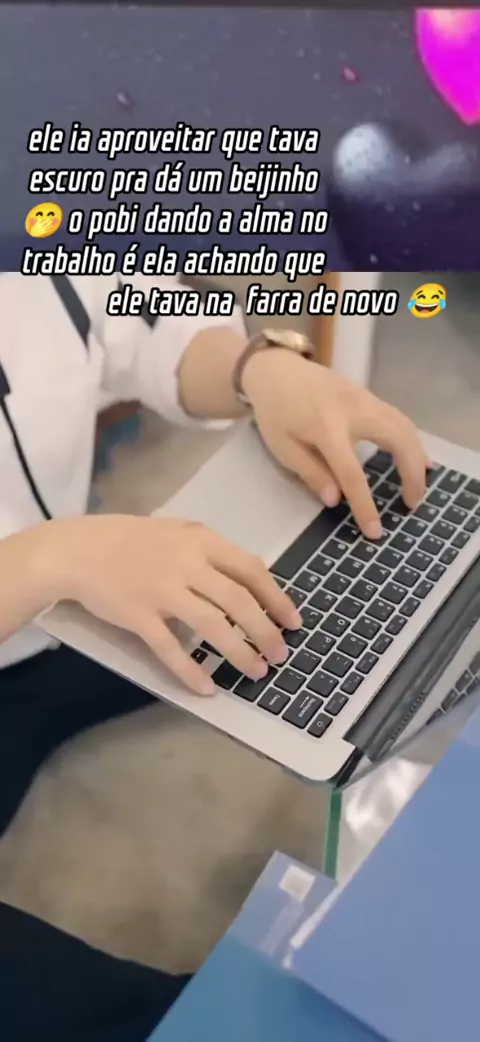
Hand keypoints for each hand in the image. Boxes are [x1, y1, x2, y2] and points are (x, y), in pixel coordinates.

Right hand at [45, 515, 300, 694]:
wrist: (77, 550)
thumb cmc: (128, 540)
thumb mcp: (176, 532)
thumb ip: (209, 552)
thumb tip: (249, 578)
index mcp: (200, 540)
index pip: (250, 570)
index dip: (276, 598)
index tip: (293, 621)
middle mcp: (186, 564)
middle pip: (238, 601)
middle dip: (265, 632)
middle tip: (280, 655)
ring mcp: (162, 591)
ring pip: (212, 626)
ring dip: (239, 652)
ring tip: (256, 672)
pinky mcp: (138, 616)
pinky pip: (170, 648)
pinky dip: (190, 671)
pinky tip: (207, 688)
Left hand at [243, 350, 428, 537]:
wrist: (276, 369)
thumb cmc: (275, 411)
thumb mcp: (282, 448)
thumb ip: (310, 473)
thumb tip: (336, 501)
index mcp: (327, 427)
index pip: (352, 474)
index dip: (365, 505)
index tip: (375, 531)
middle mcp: (355, 410)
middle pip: (398, 442)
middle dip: (412, 475)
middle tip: (412, 504)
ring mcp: (366, 399)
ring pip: (406, 428)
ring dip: (418, 458)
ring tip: (418, 486)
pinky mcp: (370, 396)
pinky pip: (400, 419)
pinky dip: (412, 441)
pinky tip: (418, 458)